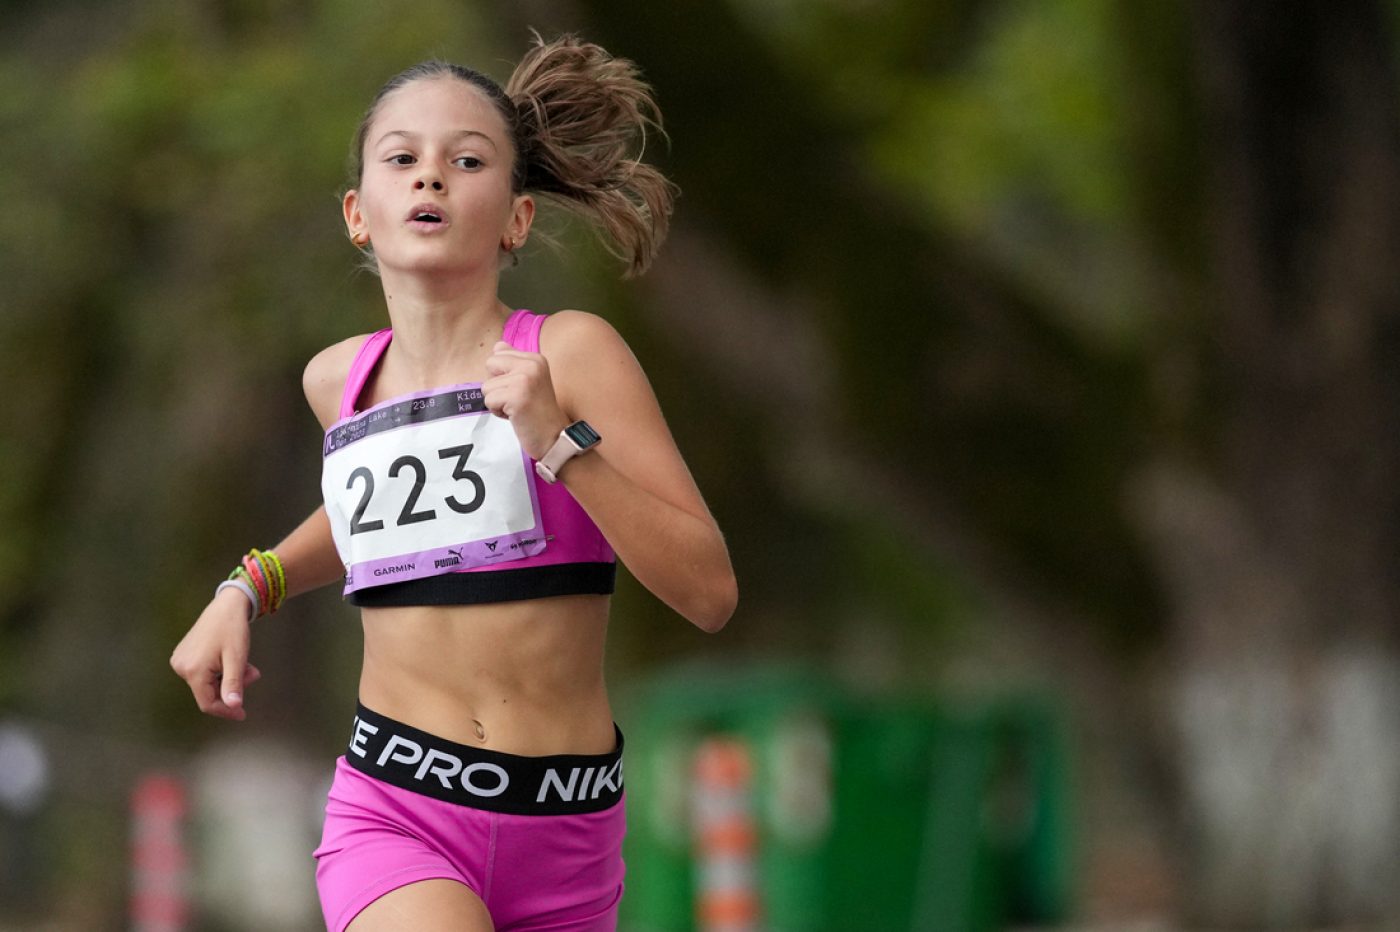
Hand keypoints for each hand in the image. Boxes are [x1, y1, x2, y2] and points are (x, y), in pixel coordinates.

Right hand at [170, 588, 262, 720]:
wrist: (226, 605)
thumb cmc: (233, 630)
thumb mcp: (237, 658)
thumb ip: (234, 684)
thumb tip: (234, 707)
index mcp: (193, 670)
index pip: (208, 703)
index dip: (226, 711)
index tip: (243, 714)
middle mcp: (181, 667)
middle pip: (209, 692)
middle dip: (233, 687)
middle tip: (253, 674)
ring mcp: (180, 661)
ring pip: (207, 683)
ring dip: (228, 678)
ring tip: (246, 664)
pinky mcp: (183, 655)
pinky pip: (203, 673)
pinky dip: (220, 671)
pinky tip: (231, 659)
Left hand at [482, 341, 568, 458]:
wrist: (554, 436)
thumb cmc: (538, 411)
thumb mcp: (528, 380)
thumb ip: (512, 362)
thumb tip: (497, 346)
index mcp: (535, 358)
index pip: (498, 352)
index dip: (502, 374)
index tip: (520, 388)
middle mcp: (531, 364)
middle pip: (490, 364)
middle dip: (496, 385)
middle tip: (516, 398)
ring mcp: (524, 379)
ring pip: (486, 386)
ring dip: (497, 402)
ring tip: (517, 408)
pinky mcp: (516, 396)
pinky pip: (489, 401)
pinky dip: (498, 412)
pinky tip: (515, 415)